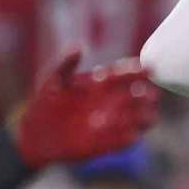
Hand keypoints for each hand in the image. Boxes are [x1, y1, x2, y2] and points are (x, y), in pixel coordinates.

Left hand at [14, 53, 159, 168]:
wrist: (38, 133)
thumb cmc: (46, 102)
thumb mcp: (53, 79)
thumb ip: (66, 63)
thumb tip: (78, 46)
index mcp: (103, 82)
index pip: (125, 74)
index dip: (137, 71)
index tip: (148, 68)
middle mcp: (113, 100)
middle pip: (139, 96)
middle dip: (147, 95)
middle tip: (150, 95)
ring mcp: (114, 122)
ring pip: (141, 119)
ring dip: (146, 117)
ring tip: (147, 117)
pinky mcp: (111, 142)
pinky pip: (127, 141)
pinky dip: (131, 138)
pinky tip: (131, 136)